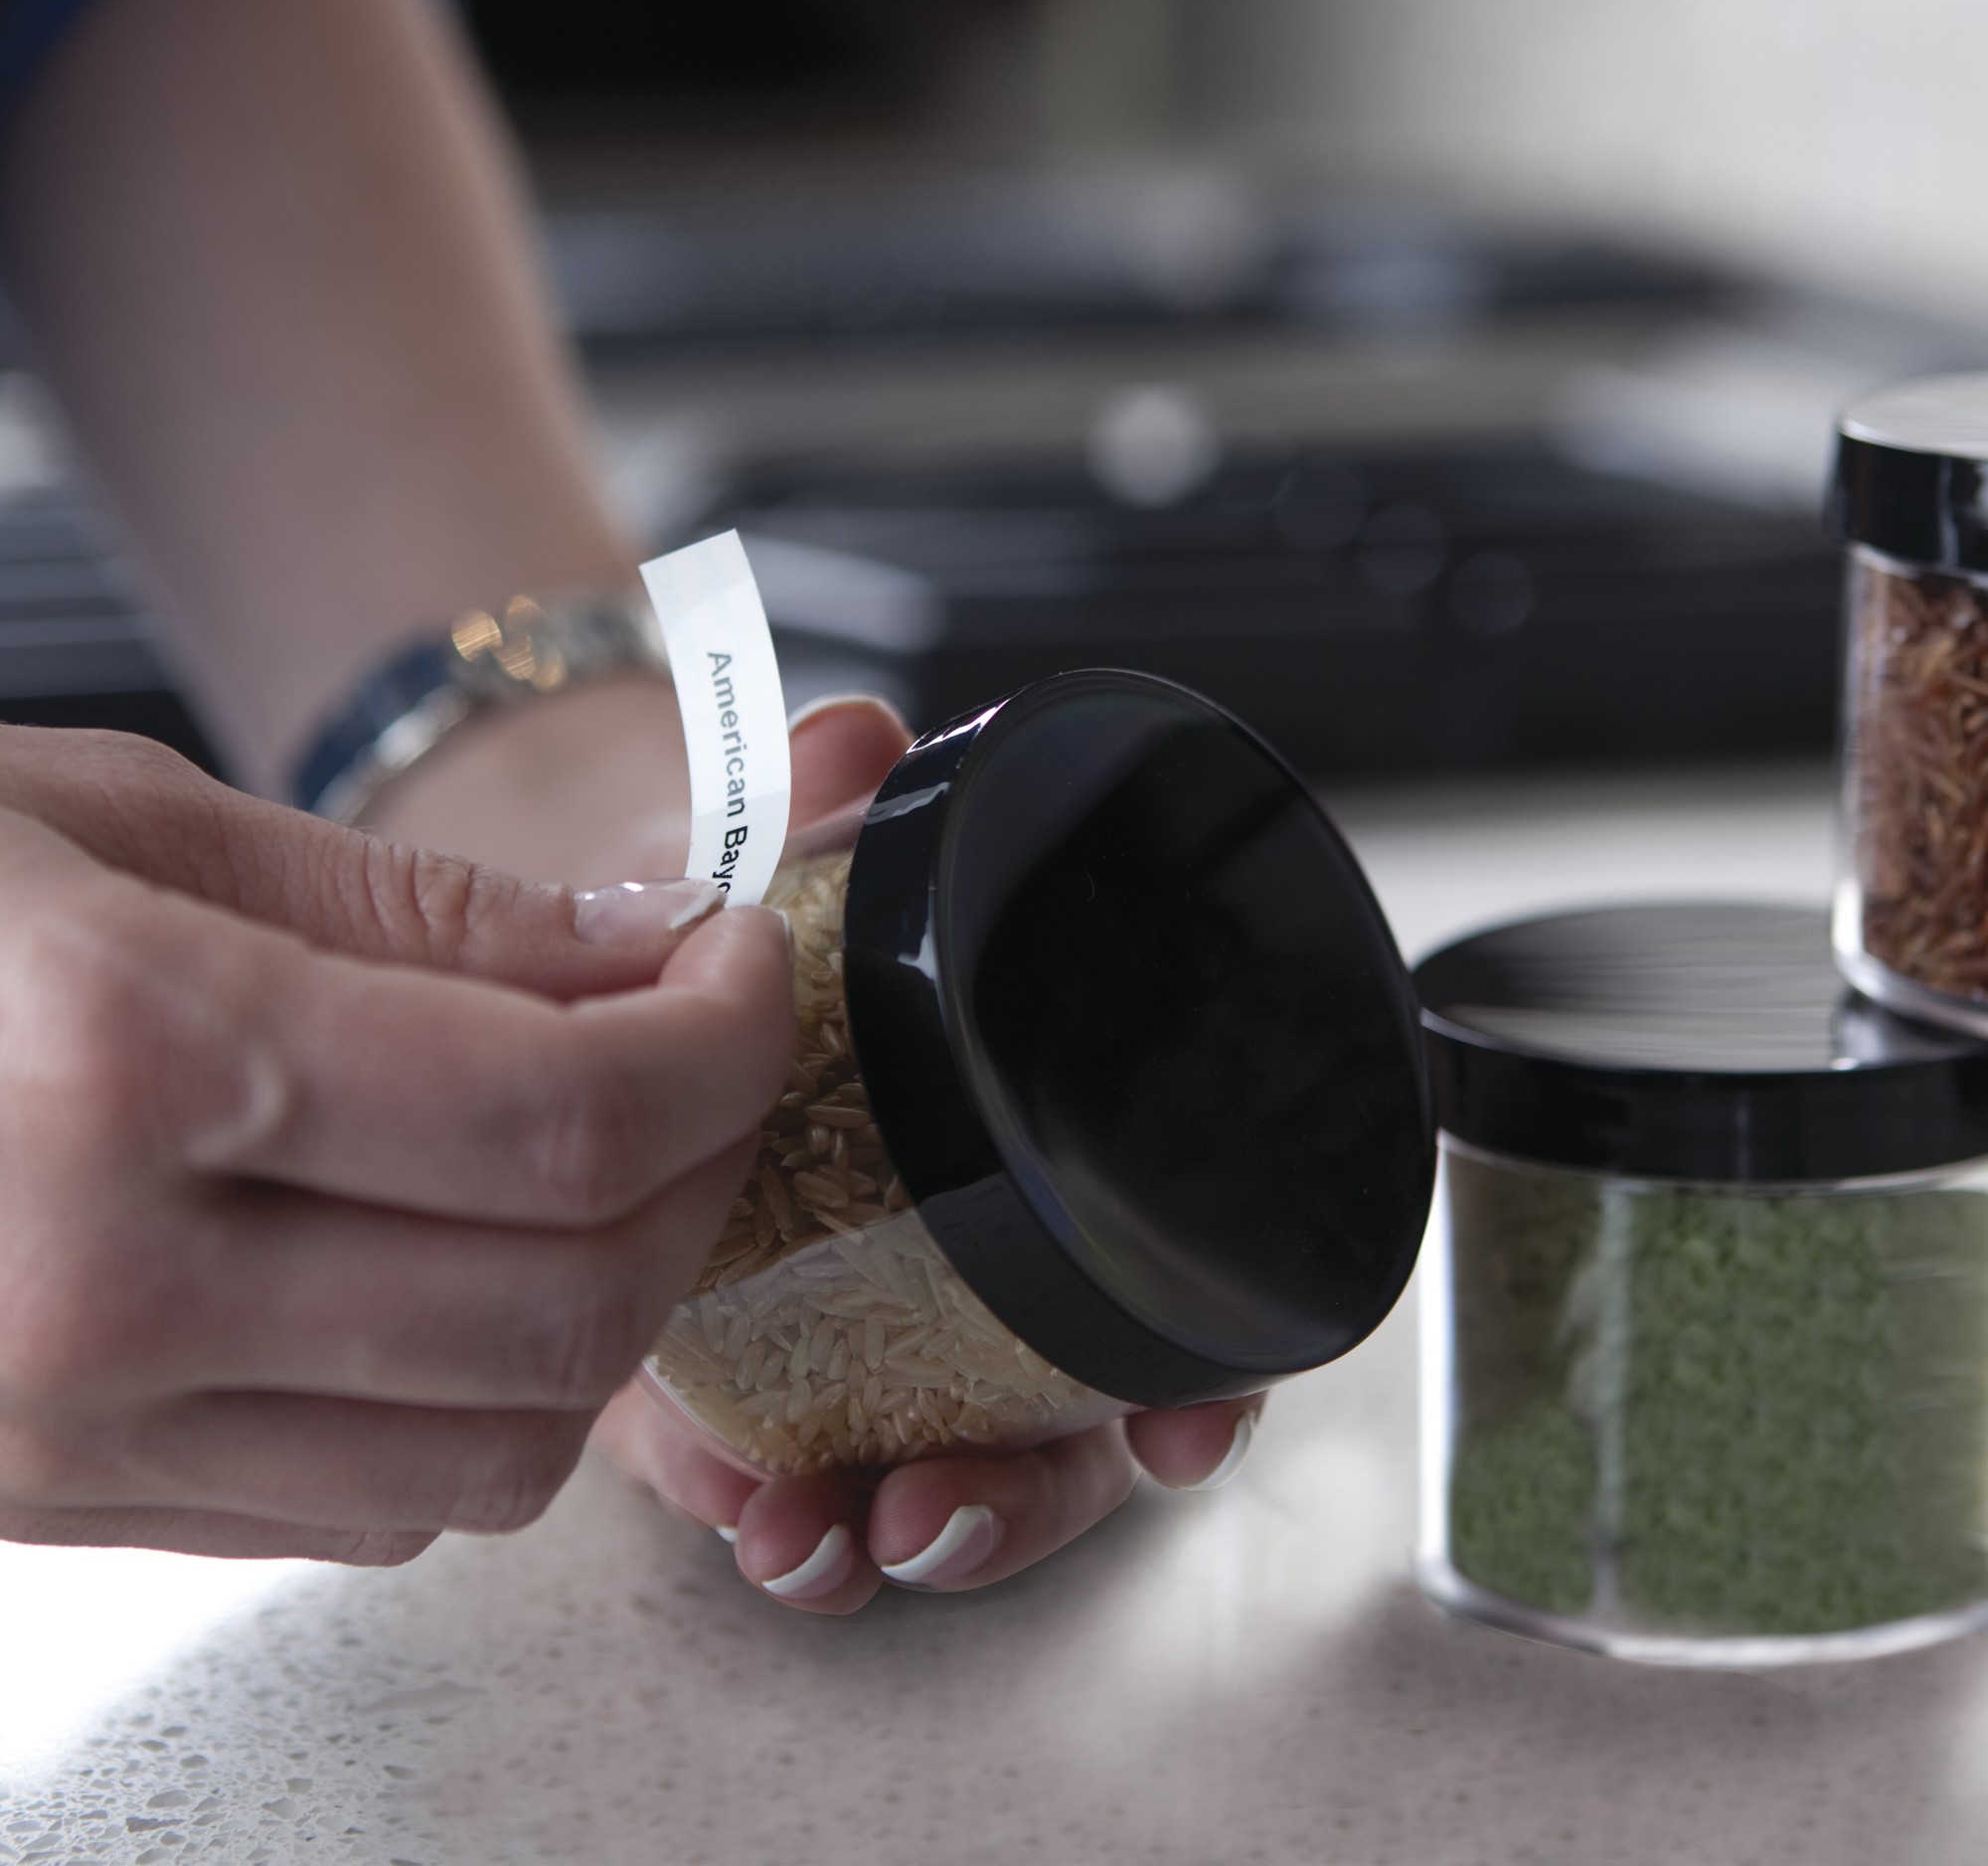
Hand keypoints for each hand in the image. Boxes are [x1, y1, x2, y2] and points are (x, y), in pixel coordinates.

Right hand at [0, 727, 789, 1561]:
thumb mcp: (125, 818)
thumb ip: (415, 909)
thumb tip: (644, 955)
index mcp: (126, 1061)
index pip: (567, 1113)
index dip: (725, 1039)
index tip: (749, 970)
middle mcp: (102, 1289)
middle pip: (575, 1305)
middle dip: (708, 1169)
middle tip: (710, 1054)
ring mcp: (73, 1437)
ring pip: (504, 1450)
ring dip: (619, 1303)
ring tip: (603, 1159)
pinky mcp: (66, 1510)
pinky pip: (382, 1508)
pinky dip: (485, 1397)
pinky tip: (453, 1268)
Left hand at [378, 686, 1266, 1608]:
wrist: (591, 961)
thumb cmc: (733, 925)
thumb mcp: (776, 868)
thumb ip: (823, 810)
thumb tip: (859, 738)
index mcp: (1019, 1160)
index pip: (1155, 1291)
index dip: (1206, 1375)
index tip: (1191, 1423)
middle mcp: (956, 1264)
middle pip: (1051, 1426)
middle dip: (1021, 1495)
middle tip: (948, 1507)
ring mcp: (847, 1328)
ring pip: (913, 1469)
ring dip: (880, 1529)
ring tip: (817, 1539)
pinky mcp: (727, 1366)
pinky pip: (763, 1470)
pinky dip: (750, 1497)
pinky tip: (727, 1499)